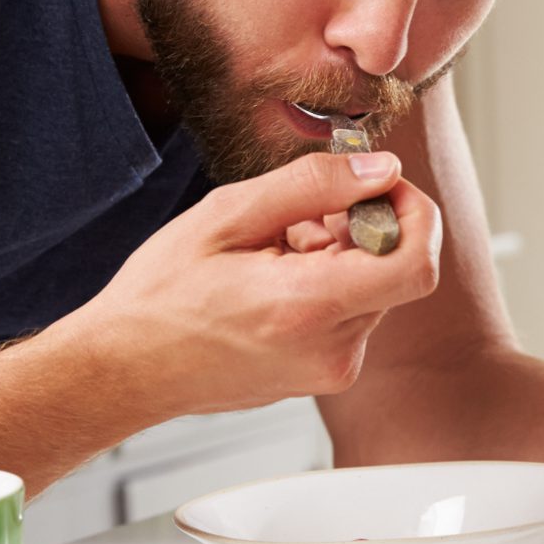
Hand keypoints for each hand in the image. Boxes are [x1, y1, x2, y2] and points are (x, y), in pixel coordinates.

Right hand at [63, 149, 443, 417]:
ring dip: (337, 255)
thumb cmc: (161, 295)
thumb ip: (313, 185)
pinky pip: (351, 313)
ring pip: (372, 287)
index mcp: (309, 306)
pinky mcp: (324, 374)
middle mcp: (332, 349)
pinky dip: (325, 284)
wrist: (126, 369)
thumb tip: (381, 169)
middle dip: (357, 226)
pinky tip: (271, 281)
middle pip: (393, 267)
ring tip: (270, 253)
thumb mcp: (227, 214)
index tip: (376, 186)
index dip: (412, 211)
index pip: (417, 261)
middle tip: (292, 220)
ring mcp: (330, 369)